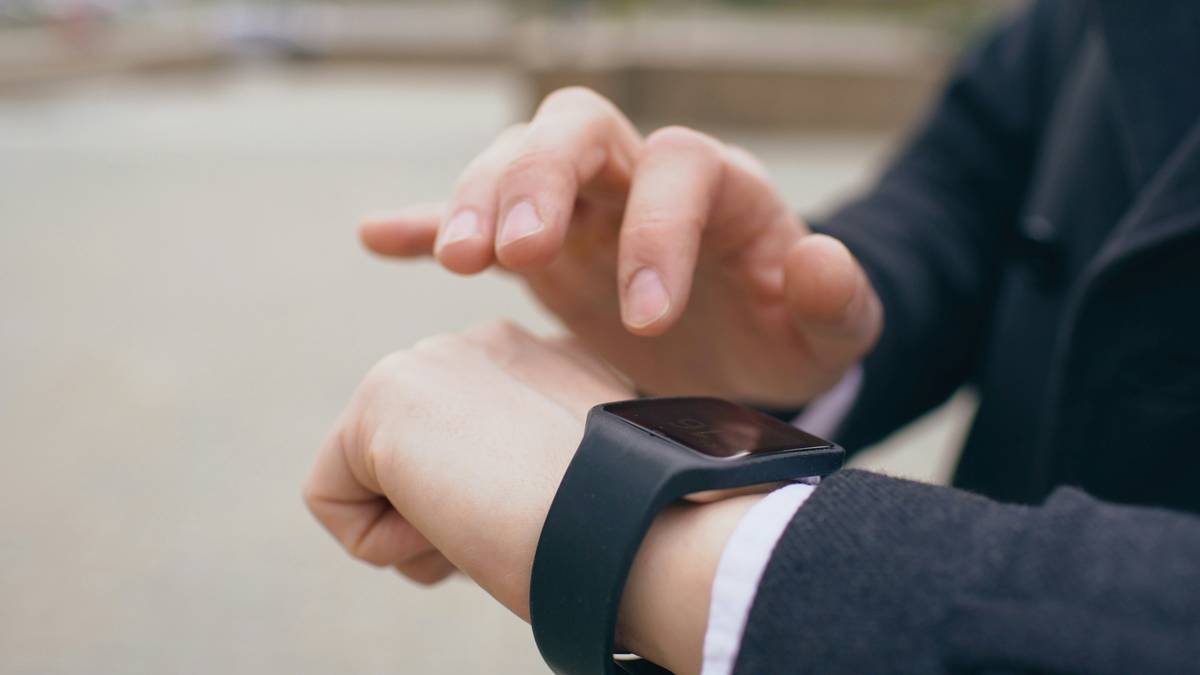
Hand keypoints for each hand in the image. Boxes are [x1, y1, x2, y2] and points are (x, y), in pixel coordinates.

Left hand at [303, 321, 633, 617]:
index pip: (470, 446)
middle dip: (448, 513)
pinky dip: (382, 543)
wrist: (635, 524)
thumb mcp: (586, 482)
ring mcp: (430, 358)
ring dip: (422, 529)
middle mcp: (484, 342)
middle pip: (415, 460)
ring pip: (373, 481)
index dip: (494, 506)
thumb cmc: (626, 529)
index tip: (551, 516)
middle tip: (517, 525)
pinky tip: (452, 523)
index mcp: (543, 361)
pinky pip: (332, 498)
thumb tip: (482, 497)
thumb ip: (532, 463)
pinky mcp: (381, 396)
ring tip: (491, 521)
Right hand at [361, 88, 881, 405]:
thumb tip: (814, 260)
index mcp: (719, 190)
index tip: (645, 322)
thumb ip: (839, 302)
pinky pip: (477, 219)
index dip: (656, 230)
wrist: (744, 352)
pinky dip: (428, 223)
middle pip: (577, 128)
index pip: (678, 166)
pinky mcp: (542, 249)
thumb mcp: (832, 334)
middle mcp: (640, 180)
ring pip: (517, 161)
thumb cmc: (786, 338)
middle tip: (506, 252)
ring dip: (479, 199)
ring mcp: (582, 210)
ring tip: (458, 259)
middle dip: (537, 179)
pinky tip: (380, 239)